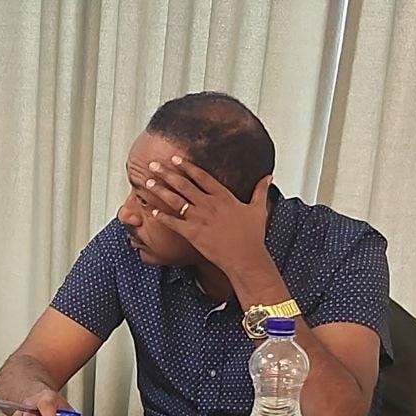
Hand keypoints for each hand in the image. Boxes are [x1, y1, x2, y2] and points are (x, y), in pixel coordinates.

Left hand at [143, 155, 273, 274]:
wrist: (246, 258)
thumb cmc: (253, 235)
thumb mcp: (259, 209)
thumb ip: (260, 190)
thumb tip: (268, 177)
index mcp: (224, 196)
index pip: (202, 176)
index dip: (187, 166)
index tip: (175, 158)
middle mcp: (209, 204)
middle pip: (184, 184)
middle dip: (166, 173)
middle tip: (153, 164)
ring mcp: (199, 218)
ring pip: (175, 200)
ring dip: (160, 190)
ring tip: (147, 182)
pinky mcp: (192, 233)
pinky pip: (173, 222)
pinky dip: (162, 216)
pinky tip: (152, 210)